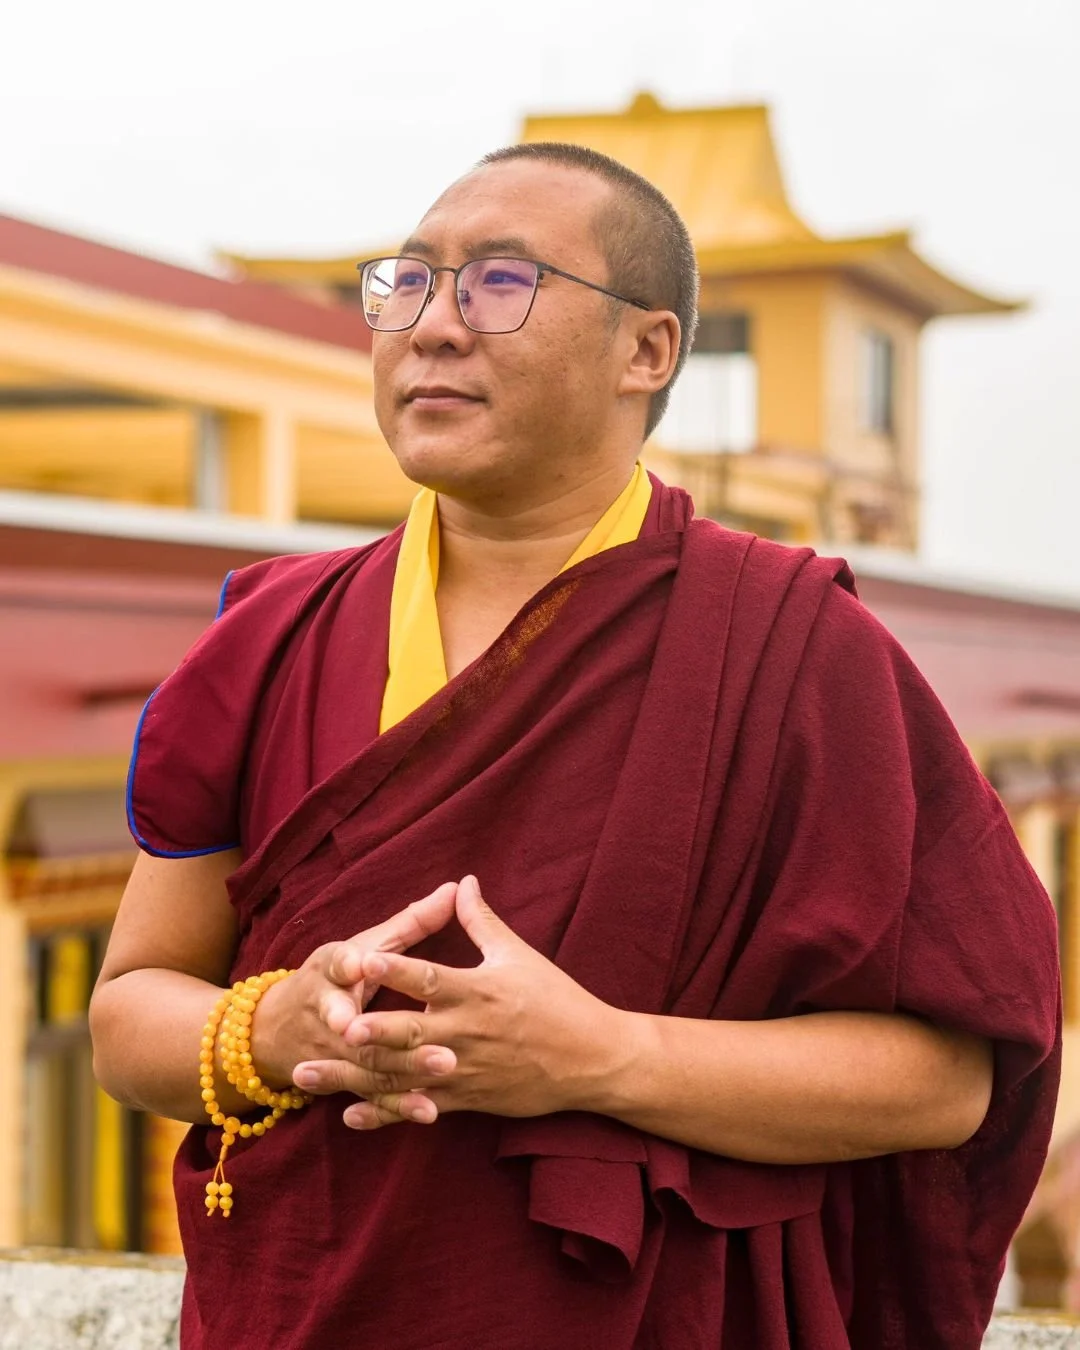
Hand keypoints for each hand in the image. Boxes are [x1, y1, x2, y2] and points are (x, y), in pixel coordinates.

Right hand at [248, 882, 457, 1092]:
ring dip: (403, 1069)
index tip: (365, 963)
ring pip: (367, 1062)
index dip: (351, 965)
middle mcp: (325, 1011)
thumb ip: (411, 921)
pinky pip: (370, 1094)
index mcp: (330, 969)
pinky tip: (428, 1111)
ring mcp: (331, 1050)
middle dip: (388, 1029)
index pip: (339, 964)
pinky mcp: (340, 1079)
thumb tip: (457, 888)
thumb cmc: (336, 976)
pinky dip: (396, 1105)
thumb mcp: (364, 944)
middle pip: (356, 1021)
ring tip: (445, 1067)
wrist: (274, 1029)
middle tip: (435, 1035)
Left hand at [292, 876, 630, 1130]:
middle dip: (369, 1031)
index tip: (362, 958)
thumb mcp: (519, 955)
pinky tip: (349, 1116)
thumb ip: (481, 921)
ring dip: (353, 1077)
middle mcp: (465, 1033)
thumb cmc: (557, 1000)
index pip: (429, 977)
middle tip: (333, 1026)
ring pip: (401, 1076)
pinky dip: (384, 1113)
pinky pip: (418, 1107)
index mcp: (476, 992)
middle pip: (408, 1032)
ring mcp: (463, 1070)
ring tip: (309, 1075)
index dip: (395, 967)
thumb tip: (463, 882)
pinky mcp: (467, 1099)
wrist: (592, 1059)